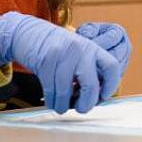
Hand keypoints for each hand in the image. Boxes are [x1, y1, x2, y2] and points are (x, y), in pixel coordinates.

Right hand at [0, 12, 120, 113]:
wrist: (30, 33)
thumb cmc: (57, 49)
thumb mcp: (77, 53)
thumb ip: (88, 71)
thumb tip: (94, 100)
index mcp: (91, 48)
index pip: (112, 66)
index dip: (111, 85)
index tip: (103, 96)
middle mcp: (79, 49)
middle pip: (91, 85)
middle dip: (86, 103)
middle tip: (81, 108)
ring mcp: (62, 54)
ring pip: (66, 92)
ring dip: (63, 106)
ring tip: (61, 107)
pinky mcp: (45, 61)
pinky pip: (50, 90)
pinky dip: (51, 101)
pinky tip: (52, 101)